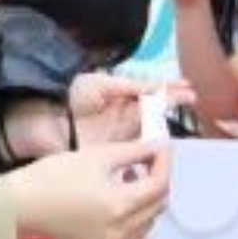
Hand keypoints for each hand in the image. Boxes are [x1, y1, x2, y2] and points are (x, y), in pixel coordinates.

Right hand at [6, 140, 172, 238]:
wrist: (23, 205)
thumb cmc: (54, 177)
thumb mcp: (97, 156)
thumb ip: (133, 151)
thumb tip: (157, 146)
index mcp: (120, 204)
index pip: (160, 184)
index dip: (164, 163)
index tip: (161, 149)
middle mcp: (121, 231)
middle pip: (158, 204)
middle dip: (156, 180)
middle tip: (145, 162)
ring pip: (149, 224)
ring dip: (146, 202)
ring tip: (127, 184)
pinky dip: (137, 227)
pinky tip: (122, 211)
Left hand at [68, 72, 189, 147]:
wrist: (46, 122)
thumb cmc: (70, 99)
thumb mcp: (99, 84)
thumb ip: (128, 86)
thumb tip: (154, 87)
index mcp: (121, 97)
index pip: (151, 92)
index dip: (169, 89)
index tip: (188, 88)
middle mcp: (125, 116)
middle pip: (156, 111)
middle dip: (173, 103)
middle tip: (191, 99)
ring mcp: (122, 136)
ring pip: (152, 131)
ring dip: (167, 125)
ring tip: (180, 117)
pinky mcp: (116, 154)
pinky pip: (139, 151)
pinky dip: (152, 149)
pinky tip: (162, 145)